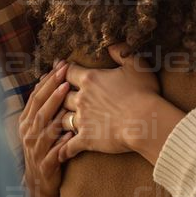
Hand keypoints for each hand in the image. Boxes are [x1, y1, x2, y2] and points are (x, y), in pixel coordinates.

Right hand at [18, 62, 72, 196]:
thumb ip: (49, 106)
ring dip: (56, 110)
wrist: (40, 183)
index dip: (48, 80)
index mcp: (27, 121)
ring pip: (44, 127)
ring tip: (68, 95)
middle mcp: (28, 133)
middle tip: (66, 73)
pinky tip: (71, 134)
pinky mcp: (46, 165)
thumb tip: (59, 79)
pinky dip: (61, 143)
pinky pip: (53, 153)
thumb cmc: (47, 148)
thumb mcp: (44, 126)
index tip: (62, 64)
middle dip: (52, 89)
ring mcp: (35, 149)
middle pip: (39, 107)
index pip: (36, 96)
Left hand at [58, 45, 181, 163]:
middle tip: (49, 94)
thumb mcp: (137, 65)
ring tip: (54, 122)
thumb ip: (122, 51)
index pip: (69, 72)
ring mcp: (83, 120)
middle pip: (60, 96)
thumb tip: (111, 43)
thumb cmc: (143, 91)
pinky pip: (69, 145)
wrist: (146, 120)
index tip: (58, 67)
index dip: (62, 69)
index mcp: (91, 79)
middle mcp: (82, 98)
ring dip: (58, 120)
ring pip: (61, 119)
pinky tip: (59, 153)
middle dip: (55, 95)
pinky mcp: (87, 139)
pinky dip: (63, 149)